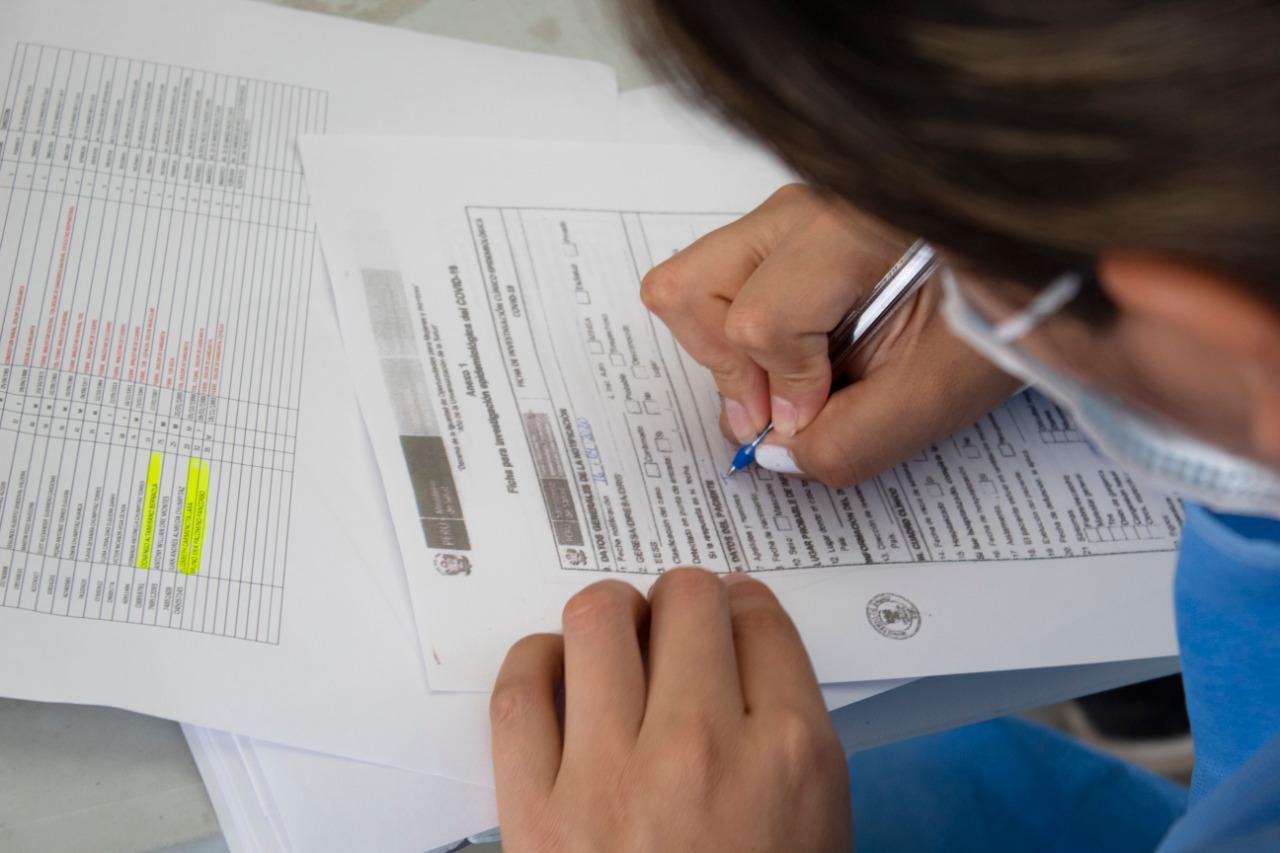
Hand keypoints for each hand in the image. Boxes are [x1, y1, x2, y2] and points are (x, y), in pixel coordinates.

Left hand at [491, 569, 850, 852]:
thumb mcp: (817, 834)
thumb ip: (790, 741)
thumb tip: (744, 659)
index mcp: (791, 757)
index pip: (764, 621)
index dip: (745, 606)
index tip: (733, 612)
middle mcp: (702, 745)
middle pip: (687, 601)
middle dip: (686, 599)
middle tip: (679, 621)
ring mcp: (609, 773)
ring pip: (599, 620)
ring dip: (612, 613)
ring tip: (617, 634)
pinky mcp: (532, 808)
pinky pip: (520, 689)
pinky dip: (535, 663)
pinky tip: (555, 671)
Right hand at [640, 183, 1018, 485]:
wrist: (1024, 273)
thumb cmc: (988, 320)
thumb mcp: (935, 397)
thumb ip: (851, 439)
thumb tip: (777, 453)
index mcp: (850, 232)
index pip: (760, 321)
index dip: (783, 387)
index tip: (815, 413)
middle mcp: (800, 210)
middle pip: (689, 289)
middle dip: (725, 363)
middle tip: (775, 405)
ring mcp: (784, 215)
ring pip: (688, 283)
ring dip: (725, 349)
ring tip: (785, 382)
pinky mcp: (780, 232)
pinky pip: (718, 284)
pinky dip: (739, 333)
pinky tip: (797, 355)